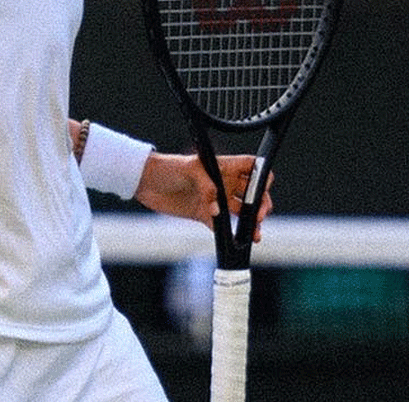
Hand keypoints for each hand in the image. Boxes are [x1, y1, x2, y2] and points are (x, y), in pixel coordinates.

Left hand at [135, 152, 274, 242]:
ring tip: (255, 234)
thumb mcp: (189, 170)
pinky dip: (231, 233)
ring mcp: (215, 200)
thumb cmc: (167, 167)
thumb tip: (218, 208)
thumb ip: (206, 186)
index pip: (251, 166)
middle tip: (259, 216)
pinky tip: (238, 241)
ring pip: (240, 211)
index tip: (263, 188)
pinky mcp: (204, 214)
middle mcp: (223, 183)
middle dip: (260, 204)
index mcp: (223, 166)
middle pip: (251, 192)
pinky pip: (223, 225)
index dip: (261, 175)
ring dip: (250, 222)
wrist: (145, 182)